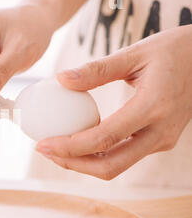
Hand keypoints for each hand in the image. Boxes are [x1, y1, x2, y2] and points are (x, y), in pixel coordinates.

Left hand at [36, 25, 191, 179]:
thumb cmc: (173, 51)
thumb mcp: (134, 52)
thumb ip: (97, 69)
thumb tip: (60, 79)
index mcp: (154, 107)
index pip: (104, 138)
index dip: (70, 147)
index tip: (43, 145)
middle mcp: (161, 131)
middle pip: (111, 166)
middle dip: (73, 164)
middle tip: (45, 151)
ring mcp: (162, 140)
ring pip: (118, 166)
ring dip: (84, 163)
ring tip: (56, 148)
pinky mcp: (158, 140)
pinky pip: (124, 156)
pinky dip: (98, 155)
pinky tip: (78, 142)